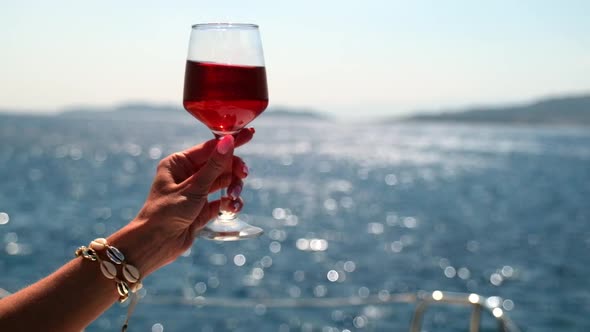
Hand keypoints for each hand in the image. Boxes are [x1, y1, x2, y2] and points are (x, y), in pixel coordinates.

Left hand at [107, 128, 253, 276]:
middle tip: (243, 175)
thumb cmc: (166, 213)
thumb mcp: (193, 187)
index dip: (230, 142)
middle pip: (220, 165)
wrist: (155, 245)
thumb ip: (214, 166)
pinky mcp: (202, 210)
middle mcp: (187, 175)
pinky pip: (222, 201)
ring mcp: (195, 193)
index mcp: (179, 163)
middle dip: (233, 171)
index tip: (249, 135)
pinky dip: (229, 204)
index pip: (210, 147)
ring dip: (233, 189)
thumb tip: (228, 141)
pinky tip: (231, 209)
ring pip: (224, 184)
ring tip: (233, 198)